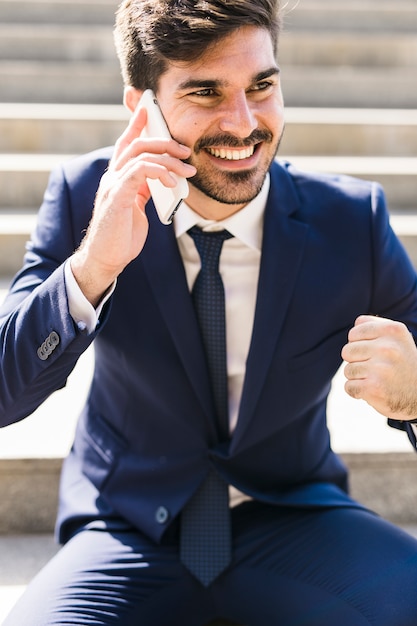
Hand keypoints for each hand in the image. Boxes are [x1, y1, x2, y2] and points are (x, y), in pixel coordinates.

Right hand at [71, 105, 195, 305]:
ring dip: (168, 159)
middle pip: (137, 144)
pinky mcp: (117, 194)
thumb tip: (161, 178)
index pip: (126, 144)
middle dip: (164, 141)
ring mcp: (112, 184)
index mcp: (116, 178)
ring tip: (188, 169)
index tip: (148, 110)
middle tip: (186, 150)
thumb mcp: (136, 208)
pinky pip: (139, 171)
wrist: (106, 259)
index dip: (136, 126)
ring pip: (140, 154)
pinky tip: (172, 181)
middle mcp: (112, 177)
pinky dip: (159, 171)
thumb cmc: (121, 237)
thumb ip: (143, 190)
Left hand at [341, 315, 416, 420]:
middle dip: (357, 361)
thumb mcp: (398, 339)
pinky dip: (357, 392)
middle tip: (377, 368)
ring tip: (378, 379)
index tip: (377, 353)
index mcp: (393, 330)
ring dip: (359, 378)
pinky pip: (349, 386)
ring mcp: (380, 368)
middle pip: (347, 351)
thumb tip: (356, 324)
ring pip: (348, 370)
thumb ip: (376, 327)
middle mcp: (388, 347)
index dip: (360, 344)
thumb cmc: (404, 365)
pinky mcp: (373, 388)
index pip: (354, 333)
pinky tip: (374, 391)